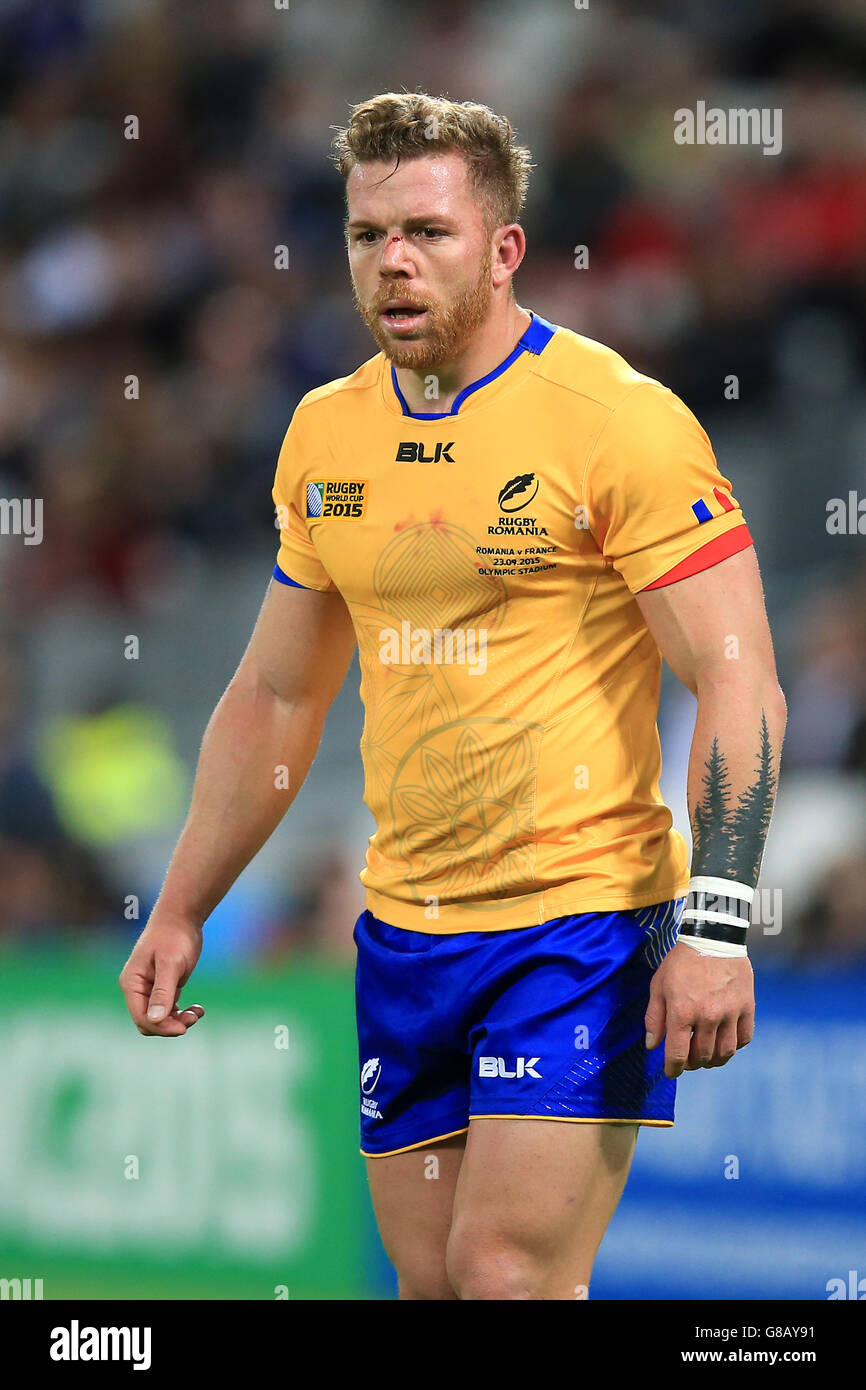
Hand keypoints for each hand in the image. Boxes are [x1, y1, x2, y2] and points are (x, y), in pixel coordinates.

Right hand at [119, 909, 205, 1036]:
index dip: (161, 1027)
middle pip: (150, 1021)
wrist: (182, 917)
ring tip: (198, 1013)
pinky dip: (182, 1012)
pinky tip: (198, 1009)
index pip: (141, 1017)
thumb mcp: (170, 964)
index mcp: (132, 983)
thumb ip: (162, 992)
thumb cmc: (174, 936)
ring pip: (161, 1017)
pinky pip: (169, 1009)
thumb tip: (155, 1020)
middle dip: (170, 1025)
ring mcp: (150, 988)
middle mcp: (138, 988)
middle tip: (193, 1019)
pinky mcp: (164, 986)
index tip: (183, 1027)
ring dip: (179, 1020)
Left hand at [645, 942, 753, 1077]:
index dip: (673, 1069)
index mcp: (682, 1012)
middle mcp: (707, 1017)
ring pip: (725, 1052)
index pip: (677, 1054)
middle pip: (702, 1056)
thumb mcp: (659, 985)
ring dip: (714, 1060)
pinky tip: (725, 1041)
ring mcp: (730, 1013)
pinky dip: (735, 1046)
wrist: (712, 938)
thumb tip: (652, 1046)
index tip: (671, 1072)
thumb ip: (654, 1018)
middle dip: (692, 1063)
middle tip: (688, 1059)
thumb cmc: (681, 961)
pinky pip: (744, 1038)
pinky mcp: (747, 1007)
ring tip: (706, 1056)